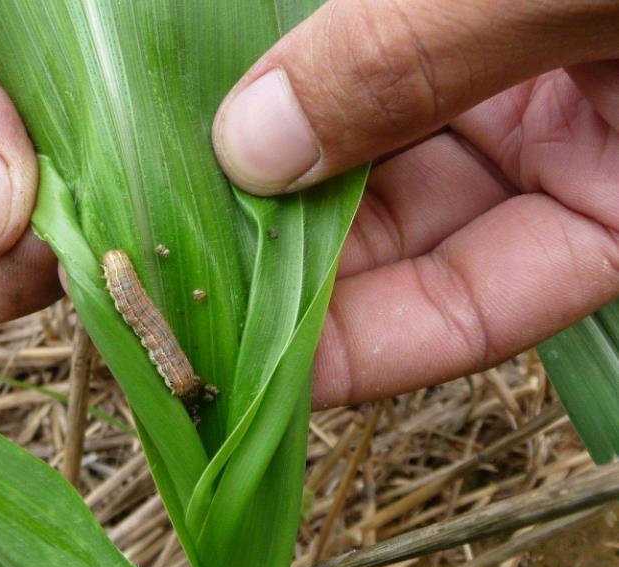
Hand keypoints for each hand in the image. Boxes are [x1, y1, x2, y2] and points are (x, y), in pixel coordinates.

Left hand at [212, 0, 618, 405]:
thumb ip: (415, 58)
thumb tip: (255, 148)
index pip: (466, 313)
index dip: (354, 347)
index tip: (245, 353)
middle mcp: (567, 144)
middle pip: (404, 232)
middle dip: (294, 246)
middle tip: (181, 248)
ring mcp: (520, 72)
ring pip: (376, 145)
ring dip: (281, 155)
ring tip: (178, 173)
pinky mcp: (474, 12)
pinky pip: (372, 57)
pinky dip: (302, 71)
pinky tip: (222, 86)